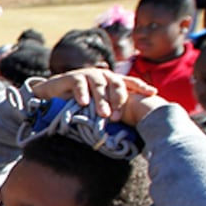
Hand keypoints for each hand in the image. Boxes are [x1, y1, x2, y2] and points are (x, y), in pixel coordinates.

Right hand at [30, 69, 156, 120]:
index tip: (152, 93)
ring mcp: (89, 74)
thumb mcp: (97, 106)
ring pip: (99, 85)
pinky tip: (83, 103)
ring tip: (103, 114)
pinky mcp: (73, 76)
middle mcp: (103, 75)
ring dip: (102, 100)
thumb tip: (128, 130)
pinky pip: (80, 84)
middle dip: (118, 101)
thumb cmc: (79, 103)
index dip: (141, 87)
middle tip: (116, 117)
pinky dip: (82, 93)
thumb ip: (110, 110)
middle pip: (116, 85)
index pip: (129, 83)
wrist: (53, 95)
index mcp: (112, 81)